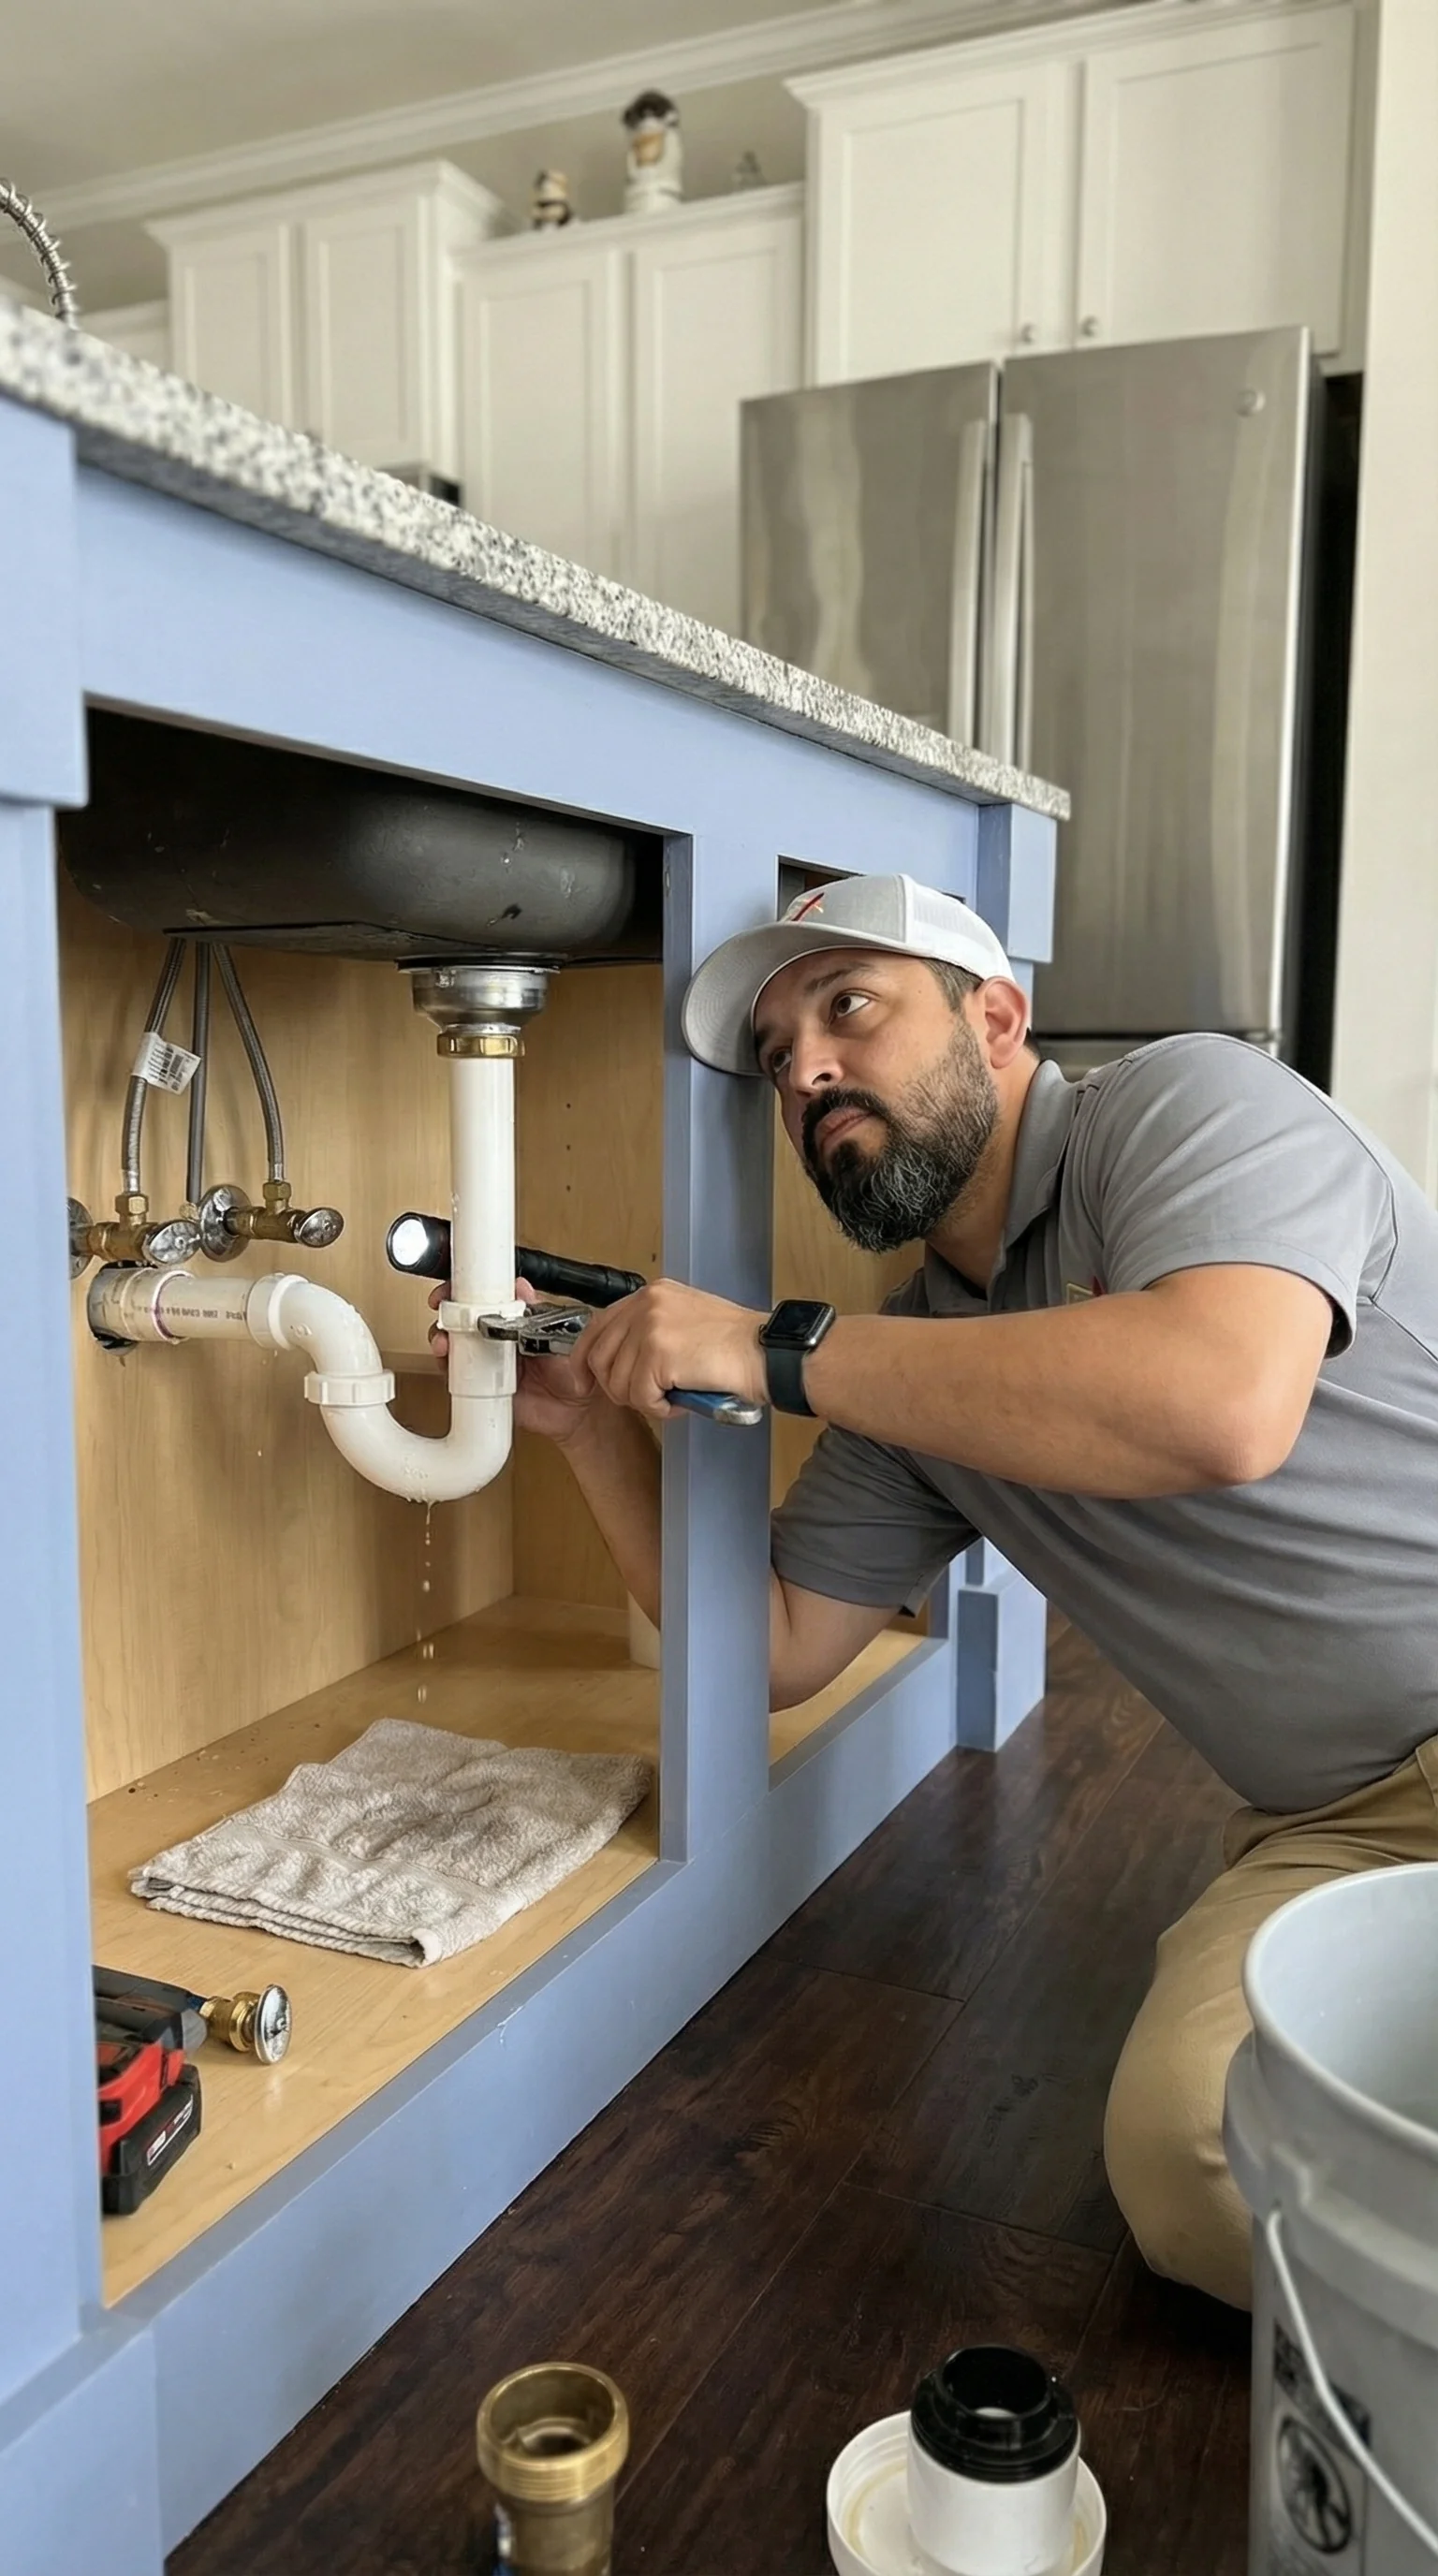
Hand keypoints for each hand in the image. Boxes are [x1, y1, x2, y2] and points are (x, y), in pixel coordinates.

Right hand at [429, 1277, 604, 1448]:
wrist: (579, 1408)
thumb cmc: (575, 1368)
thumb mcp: (559, 1332)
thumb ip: (538, 1311)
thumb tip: (520, 1286)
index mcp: (514, 1319)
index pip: (483, 1297)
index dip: (464, 1290)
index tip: (454, 1287)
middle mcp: (497, 1338)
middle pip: (460, 1319)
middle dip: (446, 1313)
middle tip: (443, 1312)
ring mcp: (487, 1362)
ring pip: (453, 1345)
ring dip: (442, 1340)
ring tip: (445, 1342)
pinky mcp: (481, 1387)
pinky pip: (457, 1377)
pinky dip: (448, 1370)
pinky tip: (449, 1365)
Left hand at [576, 1280, 766, 1420]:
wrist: (766, 1353)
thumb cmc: (737, 1346)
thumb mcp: (686, 1320)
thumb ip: (652, 1330)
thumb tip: (623, 1358)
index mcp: (651, 1294)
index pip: (599, 1325)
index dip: (587, 1358)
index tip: (585, 1380)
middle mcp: (646, 1304)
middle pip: (599, 1356)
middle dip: (616, 1387)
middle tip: (645, 1397)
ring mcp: (650, 1327)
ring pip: (617, 1382)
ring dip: (643, 1400)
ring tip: (672, 1397)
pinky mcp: (658, 1354)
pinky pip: (638, 1397)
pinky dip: (658, 1409)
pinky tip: (681, 1401)